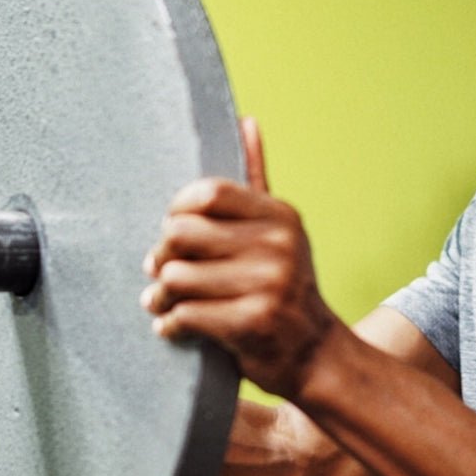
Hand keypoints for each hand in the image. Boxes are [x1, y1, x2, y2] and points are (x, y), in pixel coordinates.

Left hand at [141, 118, 340, 398]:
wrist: (315, 356)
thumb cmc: (284, 289)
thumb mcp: (278, 232)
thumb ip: (256, 179)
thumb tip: (247, 120)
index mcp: (279, 216)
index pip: (205, 193)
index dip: (177, 211)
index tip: (175, 234)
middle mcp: (278, 245)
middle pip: (180, 233)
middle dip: (161, 256)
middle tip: (161, 273)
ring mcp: (269, 284)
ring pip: (175, 277)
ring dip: (160, 296)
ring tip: (164, 303)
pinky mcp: (253, 322)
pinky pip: (184, 315)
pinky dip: (170, 325)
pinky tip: (176, 328)